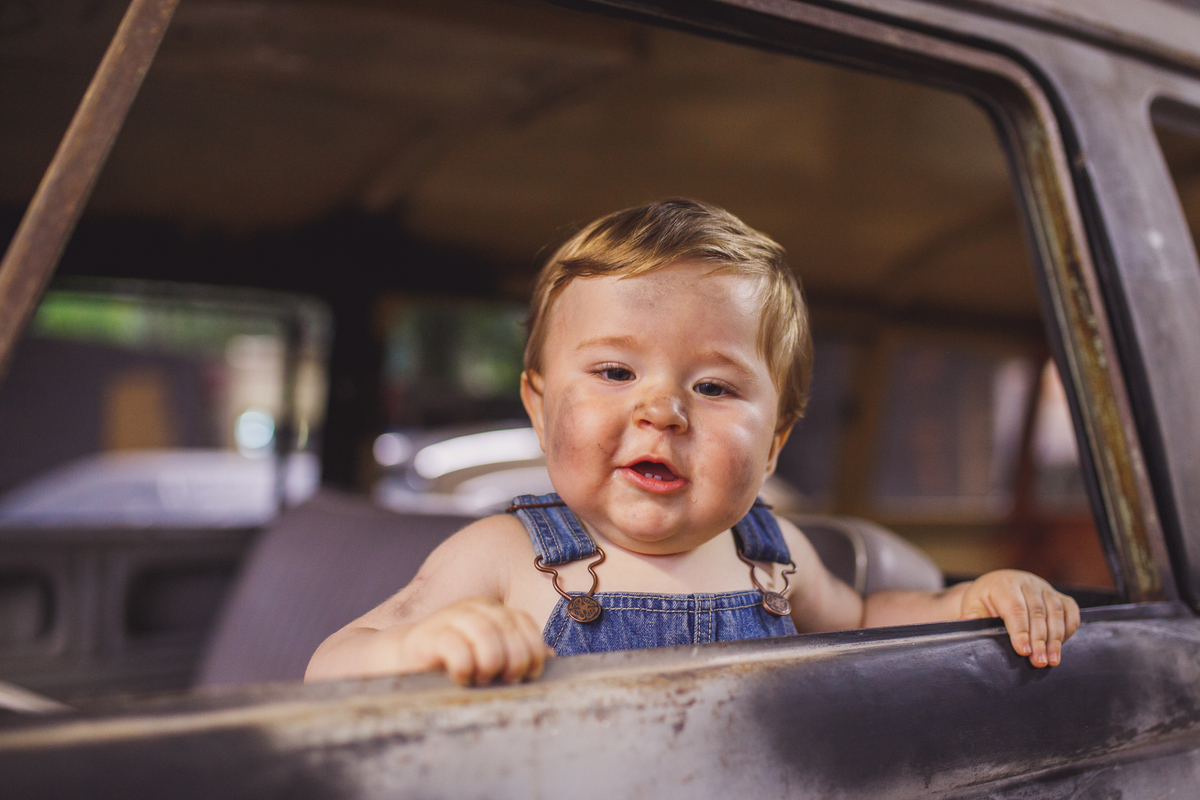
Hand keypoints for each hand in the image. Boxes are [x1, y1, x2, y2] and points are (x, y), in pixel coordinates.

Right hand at [395, 597, 552, 685]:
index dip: (533, 651)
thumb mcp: (489, 656)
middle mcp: (473, 608)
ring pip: (485, 634)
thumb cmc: (453, 661)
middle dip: (514, 661)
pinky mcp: (427, 637)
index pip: (525, 623)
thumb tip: (552, 656)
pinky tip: (461, 679)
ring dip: (490, 663)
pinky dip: (465, 668)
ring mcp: (449, 618)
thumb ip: (517, 653)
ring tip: (483, 680)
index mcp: (492, 610)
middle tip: (505, 681)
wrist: (403, 660)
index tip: (528, 675)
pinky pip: (456, 649)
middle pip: (508, 628)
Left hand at [959, 570, 1080, 667]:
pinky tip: (1063, 645)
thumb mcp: (974, 604)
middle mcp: (1027, 583)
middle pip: (1038, 612)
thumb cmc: (985, 599)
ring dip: (1056, 638)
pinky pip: (1070, 610)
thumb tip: (964, 620)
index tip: (1023, 651)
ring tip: (1052, 660)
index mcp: (1004, 584)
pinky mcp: (1058, 594)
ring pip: (1056, 611)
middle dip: (1040, 639)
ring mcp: (1045, 587)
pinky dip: (1069, 627)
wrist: (998, 585)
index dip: (1020, 630)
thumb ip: (972, 614)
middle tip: (1039, 662)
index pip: (1015, 608)